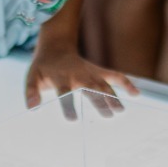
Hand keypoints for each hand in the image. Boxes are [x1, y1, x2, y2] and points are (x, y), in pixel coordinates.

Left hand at [25, 48, 139, 119]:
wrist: (56, 47)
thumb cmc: (43, 67)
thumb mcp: (32, 77)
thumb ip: (31, 92)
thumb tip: (32, 108)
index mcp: (61, 78)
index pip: (65, 92)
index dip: (68, 105)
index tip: (72, 120)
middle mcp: (78, 75)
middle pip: (90, 89)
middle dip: (99, 102)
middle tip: (109, 116)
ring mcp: (90, 72)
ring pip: (104, 84)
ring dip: (113, 96)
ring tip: (120, 111)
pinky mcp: (98, 71)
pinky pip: (114, 76)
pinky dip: (126, 83)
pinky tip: (136, 94)